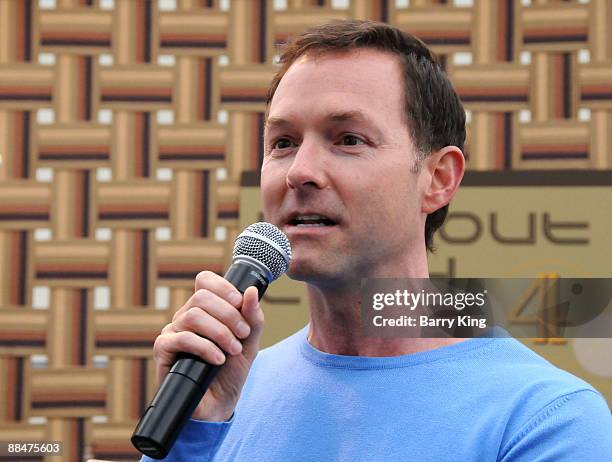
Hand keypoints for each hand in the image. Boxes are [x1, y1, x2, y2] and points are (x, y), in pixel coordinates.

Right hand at [152, 271, 263, 420]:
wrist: (219, 403)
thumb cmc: (231, 370)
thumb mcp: (249, 342)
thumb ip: (252, 318)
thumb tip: (251, 290)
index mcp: (205, 309)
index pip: (205, 281)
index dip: (222, 286)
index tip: (240, 302)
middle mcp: (186, 316)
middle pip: (202, 297)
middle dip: (228, 314)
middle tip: (243, 334)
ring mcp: (173, 331)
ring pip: (193, 316)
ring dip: (220, 332)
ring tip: (233, 350)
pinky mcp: (164, 350)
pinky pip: (182, 338)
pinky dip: (205, 347)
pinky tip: (218, 359)